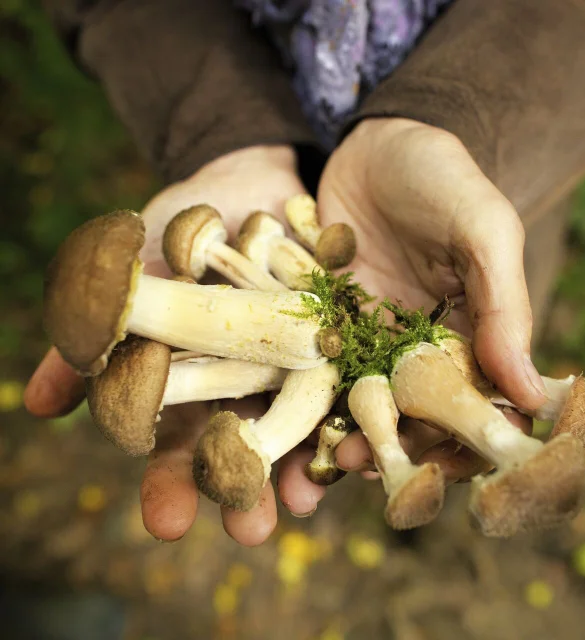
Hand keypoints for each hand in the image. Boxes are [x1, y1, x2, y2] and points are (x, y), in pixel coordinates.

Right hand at [24, 145, 327, 544]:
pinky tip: (352, 442)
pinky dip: (348, 409)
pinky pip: (348, 382)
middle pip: (244, 449)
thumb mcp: (128, 273)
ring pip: (300, 428)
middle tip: (247, 532)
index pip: (179, 446)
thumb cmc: (176, 229)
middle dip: (242, 490)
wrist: (243, 183)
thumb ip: (91, 333)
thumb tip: (40, 402)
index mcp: (195, 381)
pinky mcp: (339, 339)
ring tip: (301, 504)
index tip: (168, 524)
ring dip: (301, 467)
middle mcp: (248, 384)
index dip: (172, 485)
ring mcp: (296, 365)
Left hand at [315, 118, 545, 472]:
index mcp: (466, 336)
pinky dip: (299, 393)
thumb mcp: (484, 231)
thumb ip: (504, 307)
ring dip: (336, 431)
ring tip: (313, 459)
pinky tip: (279, 419)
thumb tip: (530, 394)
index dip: (451, 441)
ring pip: (354, 398)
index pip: (466, 405)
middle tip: (354, 464)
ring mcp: (365, 336)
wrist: (375, 145)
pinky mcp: (323, 320)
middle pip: (405, 412)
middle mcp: (415, 346)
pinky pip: (312, 364)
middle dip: (384, 445)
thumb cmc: (442, 179)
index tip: (428, 468)